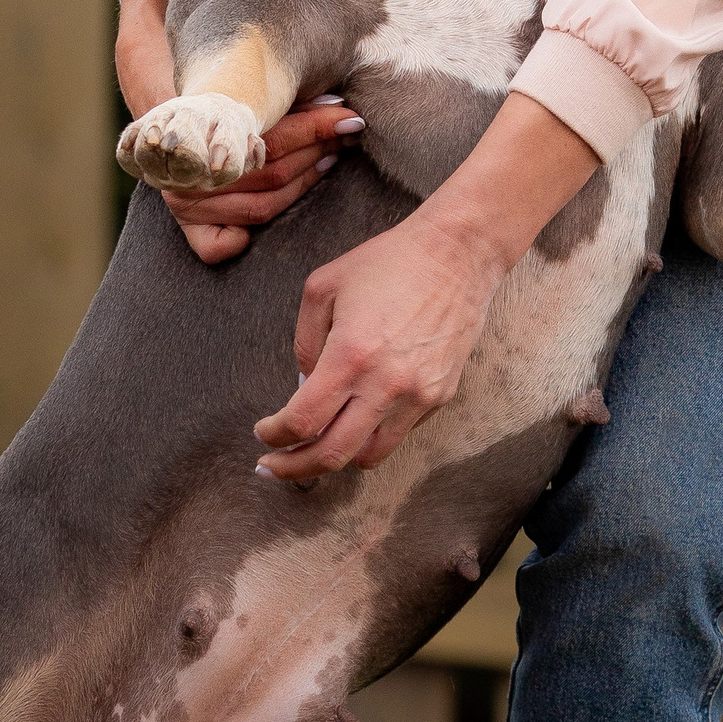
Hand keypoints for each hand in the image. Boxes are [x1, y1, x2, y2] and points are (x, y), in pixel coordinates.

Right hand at [162, 99, 361, 266]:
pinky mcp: (190, 231)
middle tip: (345, 138)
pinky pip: (219, 247)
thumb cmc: (219, 116)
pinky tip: (271, 224)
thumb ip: (287, 107)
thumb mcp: (245, 103)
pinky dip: (243, 241)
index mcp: (203, 134)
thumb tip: (339, 108)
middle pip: (272, 173)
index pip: (275, 137)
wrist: (168, 131)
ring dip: (302, 186)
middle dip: (316, 153)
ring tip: (328, 161)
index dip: (317, 129)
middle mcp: (195, 173)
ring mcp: (190, 205)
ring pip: (261, 208)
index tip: (351, 119)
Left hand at [252, 207, 502, 480]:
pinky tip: (359, 413)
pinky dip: (372, 432)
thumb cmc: (389, 262)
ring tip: (316, 444)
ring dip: (337, 456)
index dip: (275, 436)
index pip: (303, 421)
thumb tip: (303, 384)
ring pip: (369, 455)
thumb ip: (304, 341)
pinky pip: (399, 432)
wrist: (458, 253)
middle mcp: (386, 384)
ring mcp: (418, 395)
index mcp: (350, 355)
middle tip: (273, 466)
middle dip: (294, 468)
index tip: (264, 433)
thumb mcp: (322, 287)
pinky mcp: (440, 395)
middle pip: (332, 455)